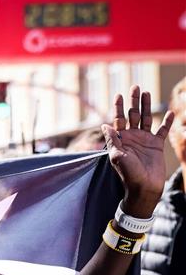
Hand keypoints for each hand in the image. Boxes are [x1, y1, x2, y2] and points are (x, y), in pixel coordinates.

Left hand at [101, 85, 174, 217]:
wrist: (144, 187)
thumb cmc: (128, 174)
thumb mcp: (117, 156)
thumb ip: (112, 140)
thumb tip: (104, 125)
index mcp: (120, 140)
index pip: (118, 120)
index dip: (118, 107)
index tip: (118, 94)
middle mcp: (132, 138)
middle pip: (132, 115)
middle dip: (133, 101)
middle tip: (135, 86)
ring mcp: (145, 140)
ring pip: (146, 118)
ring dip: (146, 106)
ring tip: (147, 92)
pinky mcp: (157, 145)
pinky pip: (162, 130)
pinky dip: (166, 121)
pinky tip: (169, 112)